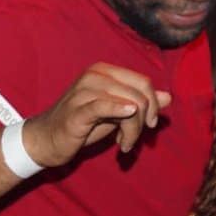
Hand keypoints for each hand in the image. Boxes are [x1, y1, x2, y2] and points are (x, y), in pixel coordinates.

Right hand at [25, 62, 171, 166]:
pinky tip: (123, 131)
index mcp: (103, 71)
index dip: (153, 104)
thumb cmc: (82, 125)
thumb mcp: (116, 113)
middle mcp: (94, 75)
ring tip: (124, 144)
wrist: (47, 140)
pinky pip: (104, 107)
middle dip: (144, 120)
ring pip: (129, 104)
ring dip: (133, 130)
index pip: (142, 82)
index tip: (149, 125)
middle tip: (133, 139)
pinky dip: (120, 115)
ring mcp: (83, 91)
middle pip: (139, 93)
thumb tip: (168, 97)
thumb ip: (140, 102)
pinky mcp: (76, 110)